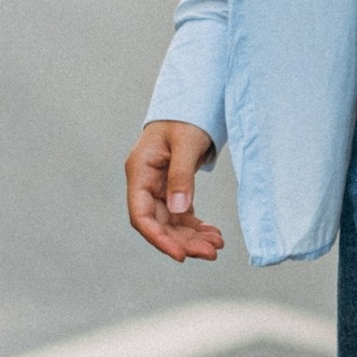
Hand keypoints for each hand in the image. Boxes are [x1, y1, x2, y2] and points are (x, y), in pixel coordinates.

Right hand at [126, 119, 223, 261]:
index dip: (158, 238)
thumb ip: (182, 176)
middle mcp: (145, 183)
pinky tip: (212, 234)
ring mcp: (158, 187)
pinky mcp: (172, 189)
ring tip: (216, 245)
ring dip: (192, 237)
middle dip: (183, 241)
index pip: (141, 215)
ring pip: (171, 222)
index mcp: (140, 171)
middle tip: (211, 252)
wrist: (193, 102)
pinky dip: (196, 226)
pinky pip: (182, 214)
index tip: (181, 254)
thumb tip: (179, 210)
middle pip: (158, 223)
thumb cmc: (185, 117)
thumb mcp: (186, 143)